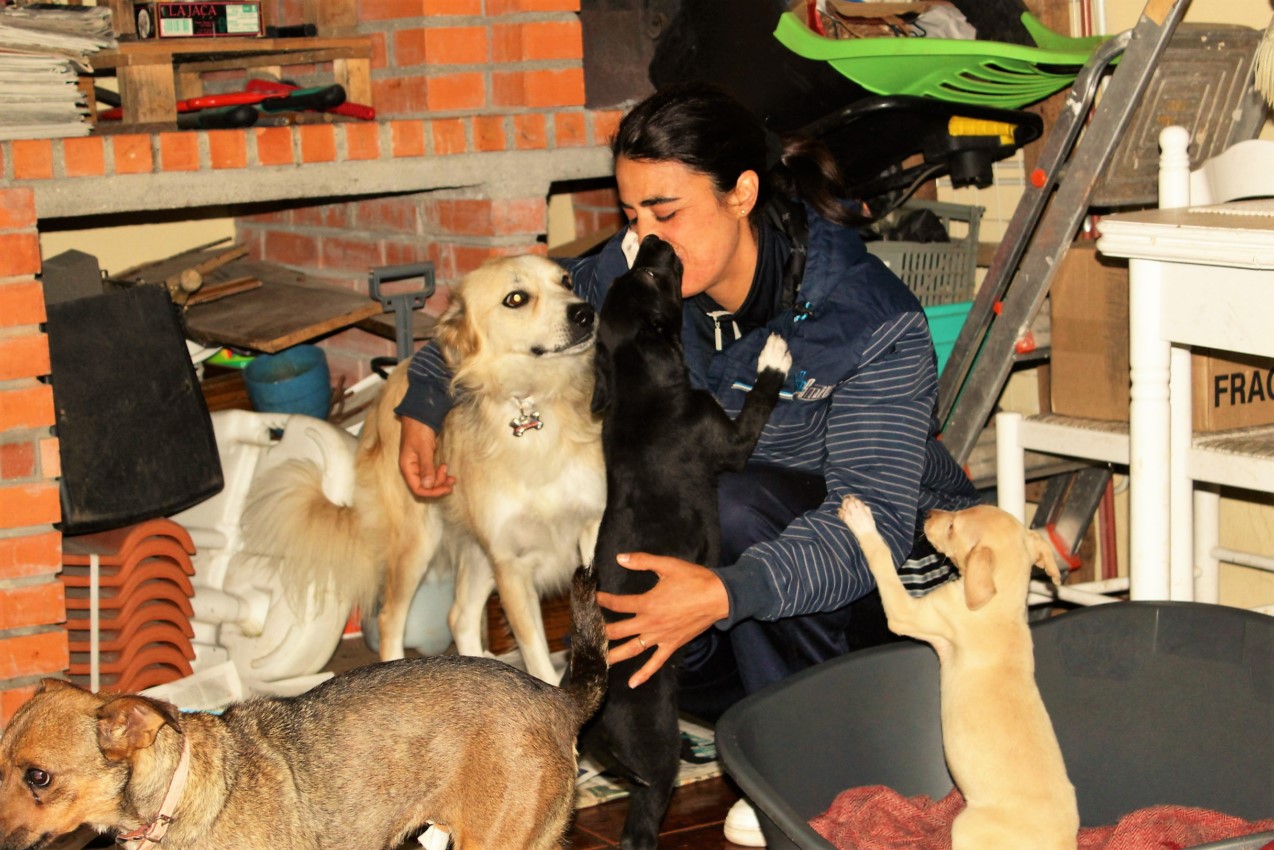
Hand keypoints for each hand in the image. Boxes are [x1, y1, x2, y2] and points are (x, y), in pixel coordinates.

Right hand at [398, 416, 455, 497]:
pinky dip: (440, 473)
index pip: (418, 489)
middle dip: (439, 485)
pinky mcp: (424, 460)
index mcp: (407, 468)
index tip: (446, 488)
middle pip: (425, 487)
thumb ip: (426, 467)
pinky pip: (432, 472)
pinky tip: (445, 468)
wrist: (419, 416)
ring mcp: (418, 465)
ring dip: (441, 480)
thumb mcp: (423, 448)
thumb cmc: (418, 430)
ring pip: (429, 480)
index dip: (432, 492)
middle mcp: (411, 469)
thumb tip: (428, 485)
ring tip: (451, 476)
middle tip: (451, 479)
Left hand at [596, 553, 729, 688]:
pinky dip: (643, 674)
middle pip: (618, 630)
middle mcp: (650, 623)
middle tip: (585, 634)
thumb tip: (619, 558)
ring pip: (632, 649)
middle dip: (600, 631)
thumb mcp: (668, 565)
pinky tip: (632, 683)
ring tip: (597, 660)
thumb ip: (642, 561)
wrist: (718, 597)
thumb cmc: (694, 579)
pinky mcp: (671, 645)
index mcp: (647, 603)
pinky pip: (655, 663)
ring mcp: (660, 637)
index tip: (592, 598)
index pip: (617, 604)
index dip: (602, 600)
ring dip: (614, 655)